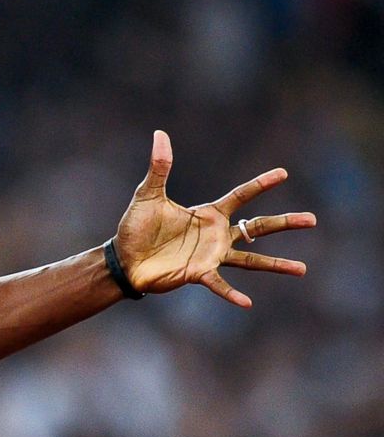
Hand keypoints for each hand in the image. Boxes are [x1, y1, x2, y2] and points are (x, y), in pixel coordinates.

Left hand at [111, 130, 315, 307]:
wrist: (123, 259)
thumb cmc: (136, 228)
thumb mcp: (148, 194)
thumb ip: (159, 167)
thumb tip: (159, 134)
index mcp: (208, 214)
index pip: (241, 196)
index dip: (261, 184)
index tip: (283, 173)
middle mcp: (216, 235)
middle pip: (258, 228)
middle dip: (285, 223)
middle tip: (313, 219)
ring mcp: (210, 256)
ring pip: (250, 259)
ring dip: (275, 264)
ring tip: (302, 268)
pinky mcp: (197, 274)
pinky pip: (218, 284)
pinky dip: (231, 293)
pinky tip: (247, 302)